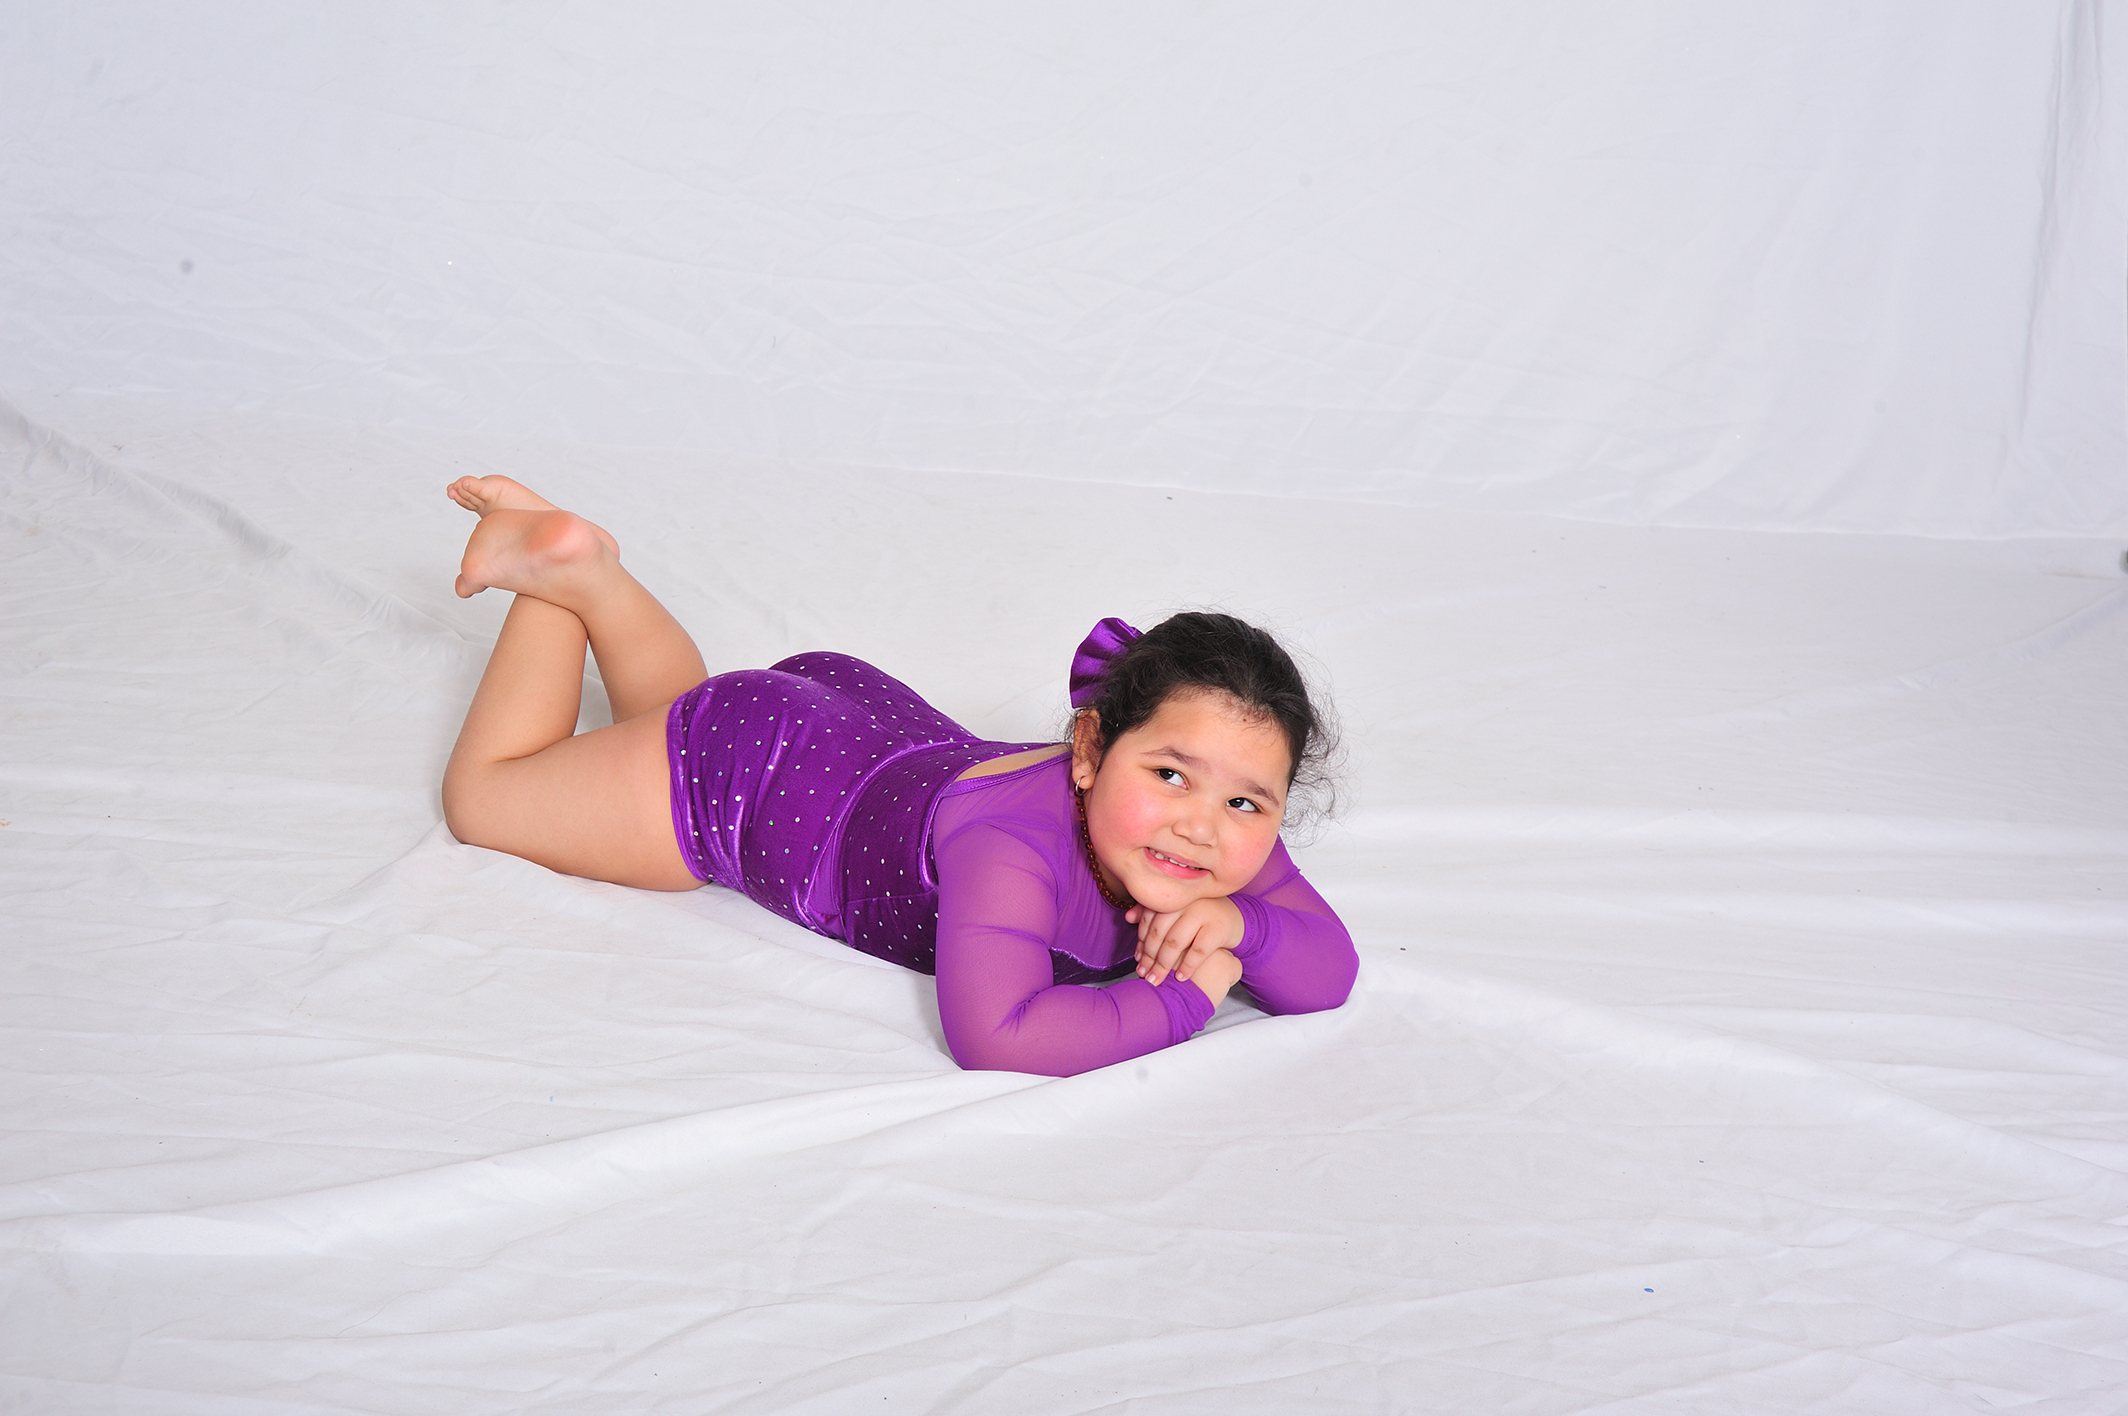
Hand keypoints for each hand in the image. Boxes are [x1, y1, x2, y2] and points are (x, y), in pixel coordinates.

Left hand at [1129, 896, 1244, 987]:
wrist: (1236, 918)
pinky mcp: (1219, 929)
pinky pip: (1199, 950)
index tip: (1137, 959)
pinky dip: (1188, 966)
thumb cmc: (1201, 916)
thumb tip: (1128, 918)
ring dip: (1163, 964)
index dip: (1140, 941)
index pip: (1149, 918)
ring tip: (1157, 980)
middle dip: (1149, 956)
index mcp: (1174, 896)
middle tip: (1144, 974)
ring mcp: (1204, 913)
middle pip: (1160, 931)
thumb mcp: (1178, 910)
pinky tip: (1181, 978)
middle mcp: (1187, 901)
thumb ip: (1153, 912)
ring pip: (1175, 941)